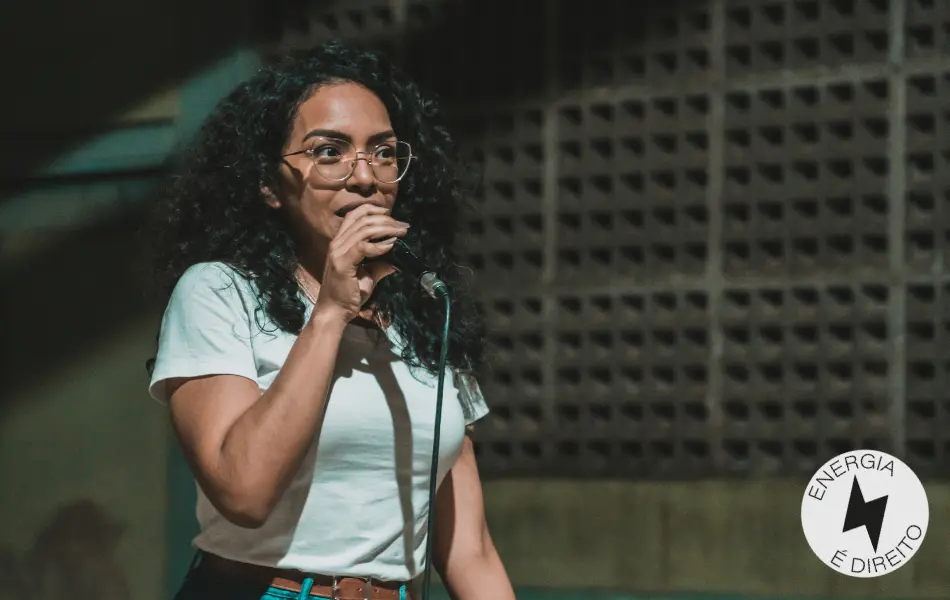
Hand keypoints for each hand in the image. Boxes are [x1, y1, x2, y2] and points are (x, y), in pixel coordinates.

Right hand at [313, 204, 408, 322]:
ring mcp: (338, 252)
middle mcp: (337, 243)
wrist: (334, 312)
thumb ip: (380, 266)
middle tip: (403, 226)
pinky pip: (362, 246)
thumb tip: (397, 261)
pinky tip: (390, 246)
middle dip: (386, 220)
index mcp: (340, 242)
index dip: (374, 210)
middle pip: (362, 219)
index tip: (392, 216)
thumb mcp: (368, 277)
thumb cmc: (348, 295)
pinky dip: (379, 245)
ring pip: (364, 229)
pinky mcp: (342, 263)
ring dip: (386, 229)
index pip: (355, 215)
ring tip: (401, 233)